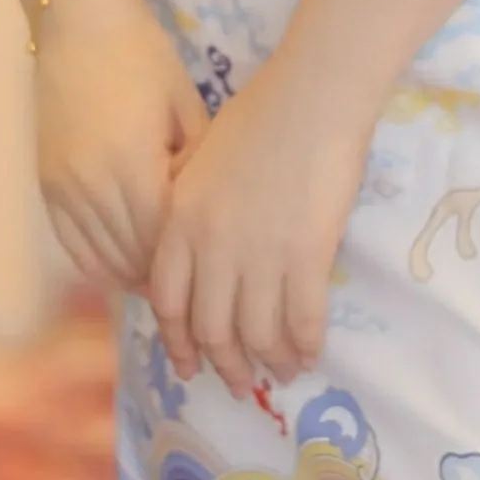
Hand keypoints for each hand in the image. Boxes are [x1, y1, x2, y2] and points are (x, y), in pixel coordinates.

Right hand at [31, 0, 206, 290]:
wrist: (77, 19)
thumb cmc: (141, 54)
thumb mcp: (185, 105)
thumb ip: (195, 164)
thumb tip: (206, 215)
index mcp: (130, 164)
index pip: (162, 241)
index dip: (188, 264)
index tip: (216, 278)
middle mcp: (90, 185)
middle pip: (131, 256)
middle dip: (166, 279)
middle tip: (200, 295)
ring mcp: (62, 187)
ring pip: (99, 258)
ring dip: (133, 277)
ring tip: (168, 288)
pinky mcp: (46, 184)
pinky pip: (72, 244)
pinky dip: (100, 264)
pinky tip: (127, 268)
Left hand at [147, 53, 370, 397]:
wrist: (309, 96)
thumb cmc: (258, 115)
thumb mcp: (201, 162)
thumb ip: (189, 210)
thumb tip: (198, 251)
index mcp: (180, 224)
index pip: (168, 302)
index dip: (179, 341)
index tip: (189, 363)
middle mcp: (212, 250)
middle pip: (212, 329)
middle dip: (225, 365)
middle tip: (237, 383)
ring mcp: (259, 257)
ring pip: (257, 333)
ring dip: (269, 362)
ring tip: (281, 372)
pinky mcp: (305, 257)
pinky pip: (302, 319)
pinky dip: (305, 344)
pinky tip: (311, 354)